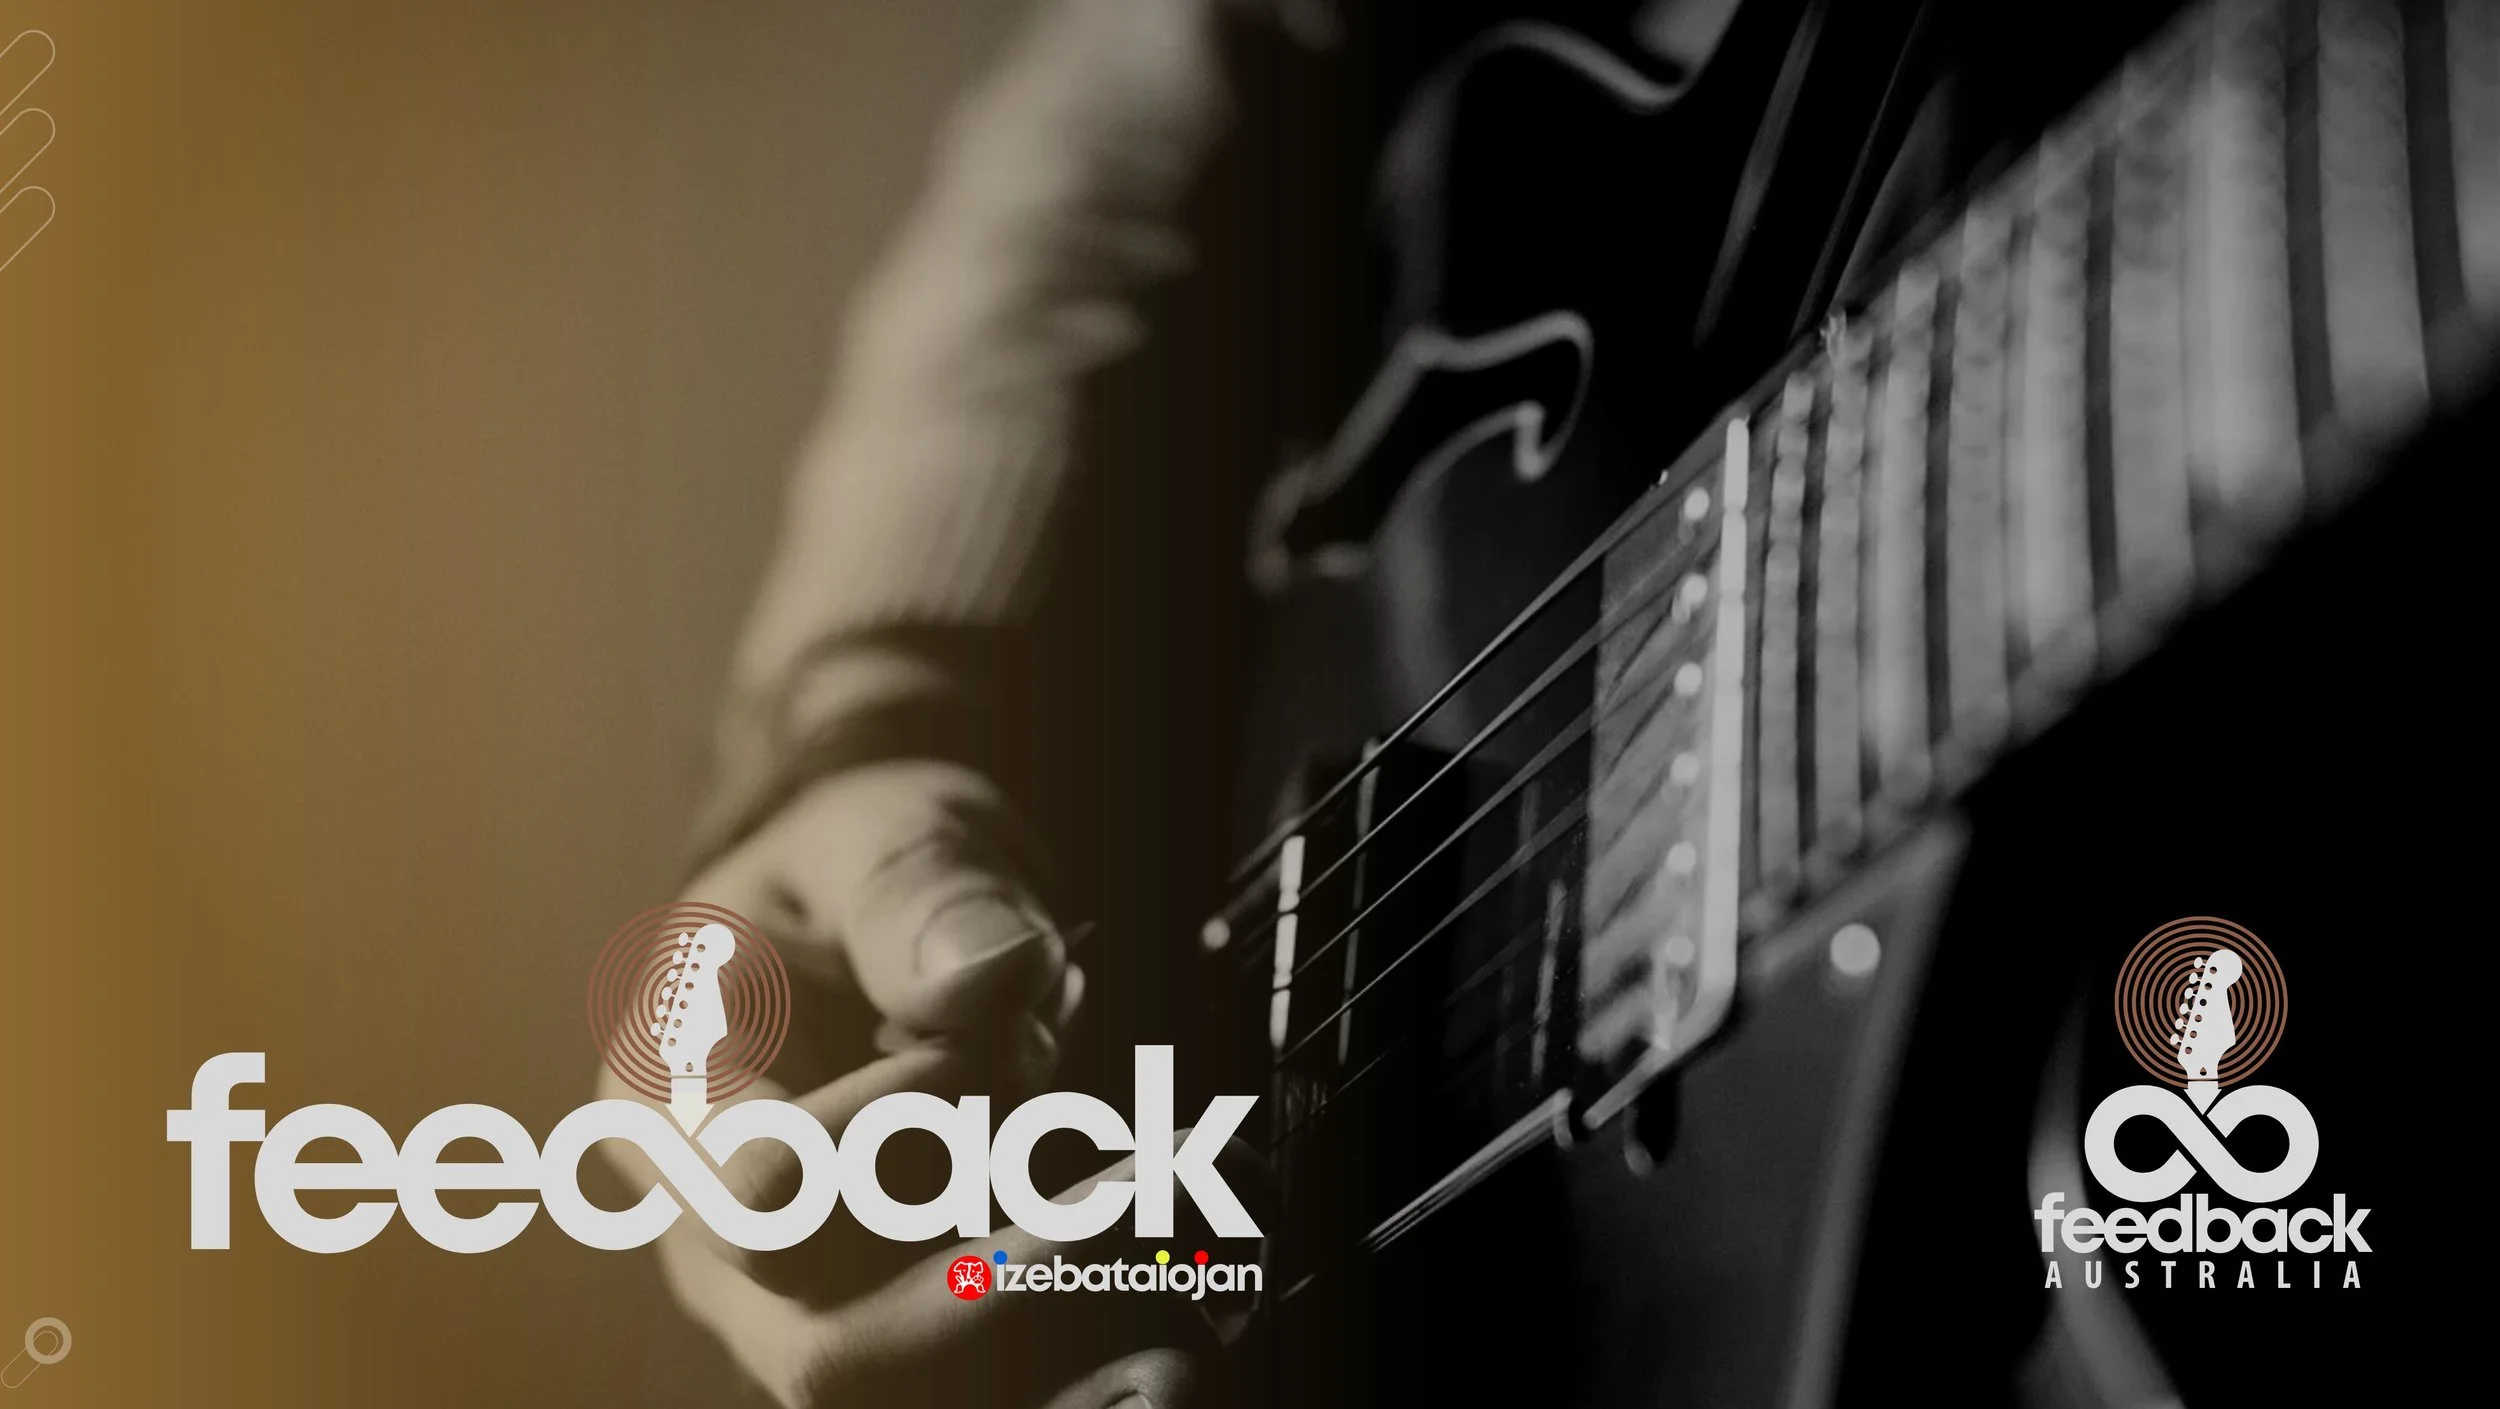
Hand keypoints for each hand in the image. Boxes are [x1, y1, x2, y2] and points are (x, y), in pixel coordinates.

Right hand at [597, 760, 1202, 1407]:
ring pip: (915, 1388)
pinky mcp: (875, 1331)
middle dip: (1005, 1263)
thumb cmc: (859, 870)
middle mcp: (699, 1228)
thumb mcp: (883, 831)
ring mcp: (782, 1306)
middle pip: (834, 1348)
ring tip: (1133, 1184)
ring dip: (1049, 1299)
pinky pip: (969, 1379)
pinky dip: (1073, 1318)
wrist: (873, 923)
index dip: (910, 1138)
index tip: (992, 1045)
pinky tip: (1135, 1231)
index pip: (770, 1196)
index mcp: (664, 1092)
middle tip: (1126, 1161)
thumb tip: (989, 980)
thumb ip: (919, 892)